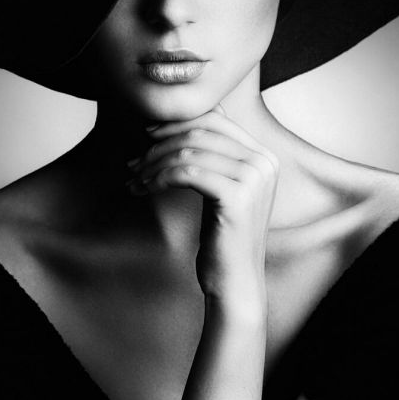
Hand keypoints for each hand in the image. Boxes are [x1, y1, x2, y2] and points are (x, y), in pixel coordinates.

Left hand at [127, 106, 278, 304]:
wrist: (235, 280)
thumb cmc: (223, 238)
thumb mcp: (221, 190)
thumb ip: (211, 158)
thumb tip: (173, 126)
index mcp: (263, 156)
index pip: (216, 119)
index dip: (177, 122)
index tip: (148, 134)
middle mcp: (263, 162)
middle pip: (201, 131)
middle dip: (160, 142)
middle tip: (135, 159)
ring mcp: (253, 179)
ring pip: (190, 152)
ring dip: (154, 163)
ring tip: (134, 177)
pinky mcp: (236, 197)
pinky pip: (186, 173)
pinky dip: (159, 177)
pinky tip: (144, 188)